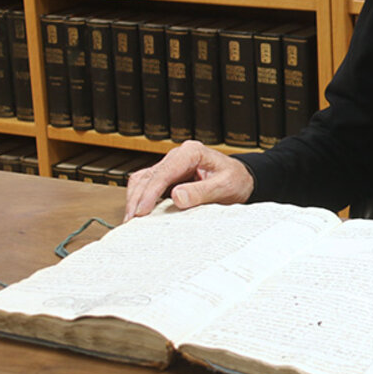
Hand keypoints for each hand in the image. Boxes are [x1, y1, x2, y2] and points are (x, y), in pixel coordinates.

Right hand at [123, 140, 254, 221]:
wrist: (242, 180)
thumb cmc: (235, 180)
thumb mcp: (225, 186)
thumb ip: (202, 191)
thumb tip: (176, 196)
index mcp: (191, 152)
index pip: (164, 171)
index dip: (151, 192)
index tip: (142, 211)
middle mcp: (178, 156)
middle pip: (148, 175)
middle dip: (137, 198)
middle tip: (131, 221)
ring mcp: (171, 166)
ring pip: (143, 180)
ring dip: (135, 199)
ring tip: (130, 221)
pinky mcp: (168, 177)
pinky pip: (148, 185)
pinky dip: (140, 199)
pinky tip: (138, 214)